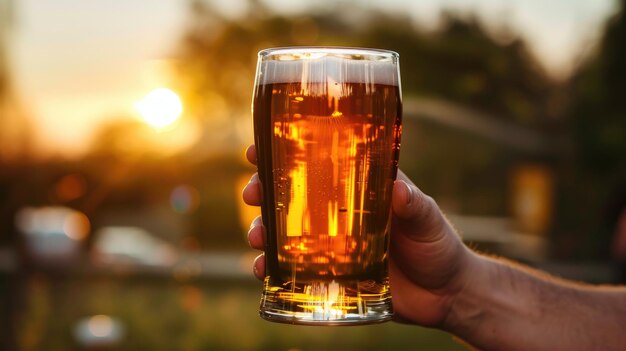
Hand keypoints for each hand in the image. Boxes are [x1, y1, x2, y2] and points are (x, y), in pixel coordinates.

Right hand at [242, 145, 474, 327]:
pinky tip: (262, 270)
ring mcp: (331, 244)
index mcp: (360, 189)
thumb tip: (398, 189)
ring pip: (285, 232)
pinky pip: (293, 270)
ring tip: (257, 238)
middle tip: (252, 194)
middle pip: (291, 196)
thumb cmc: (439, 246)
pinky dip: (272, 269)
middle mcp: (340, 213)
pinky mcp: (330, 275)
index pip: (319, 163)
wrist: (446, 294)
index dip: (285, 154)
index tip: (258, 149)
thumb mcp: (428, 220)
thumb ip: (414, 205)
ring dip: (262, 231)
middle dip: (263, 191)